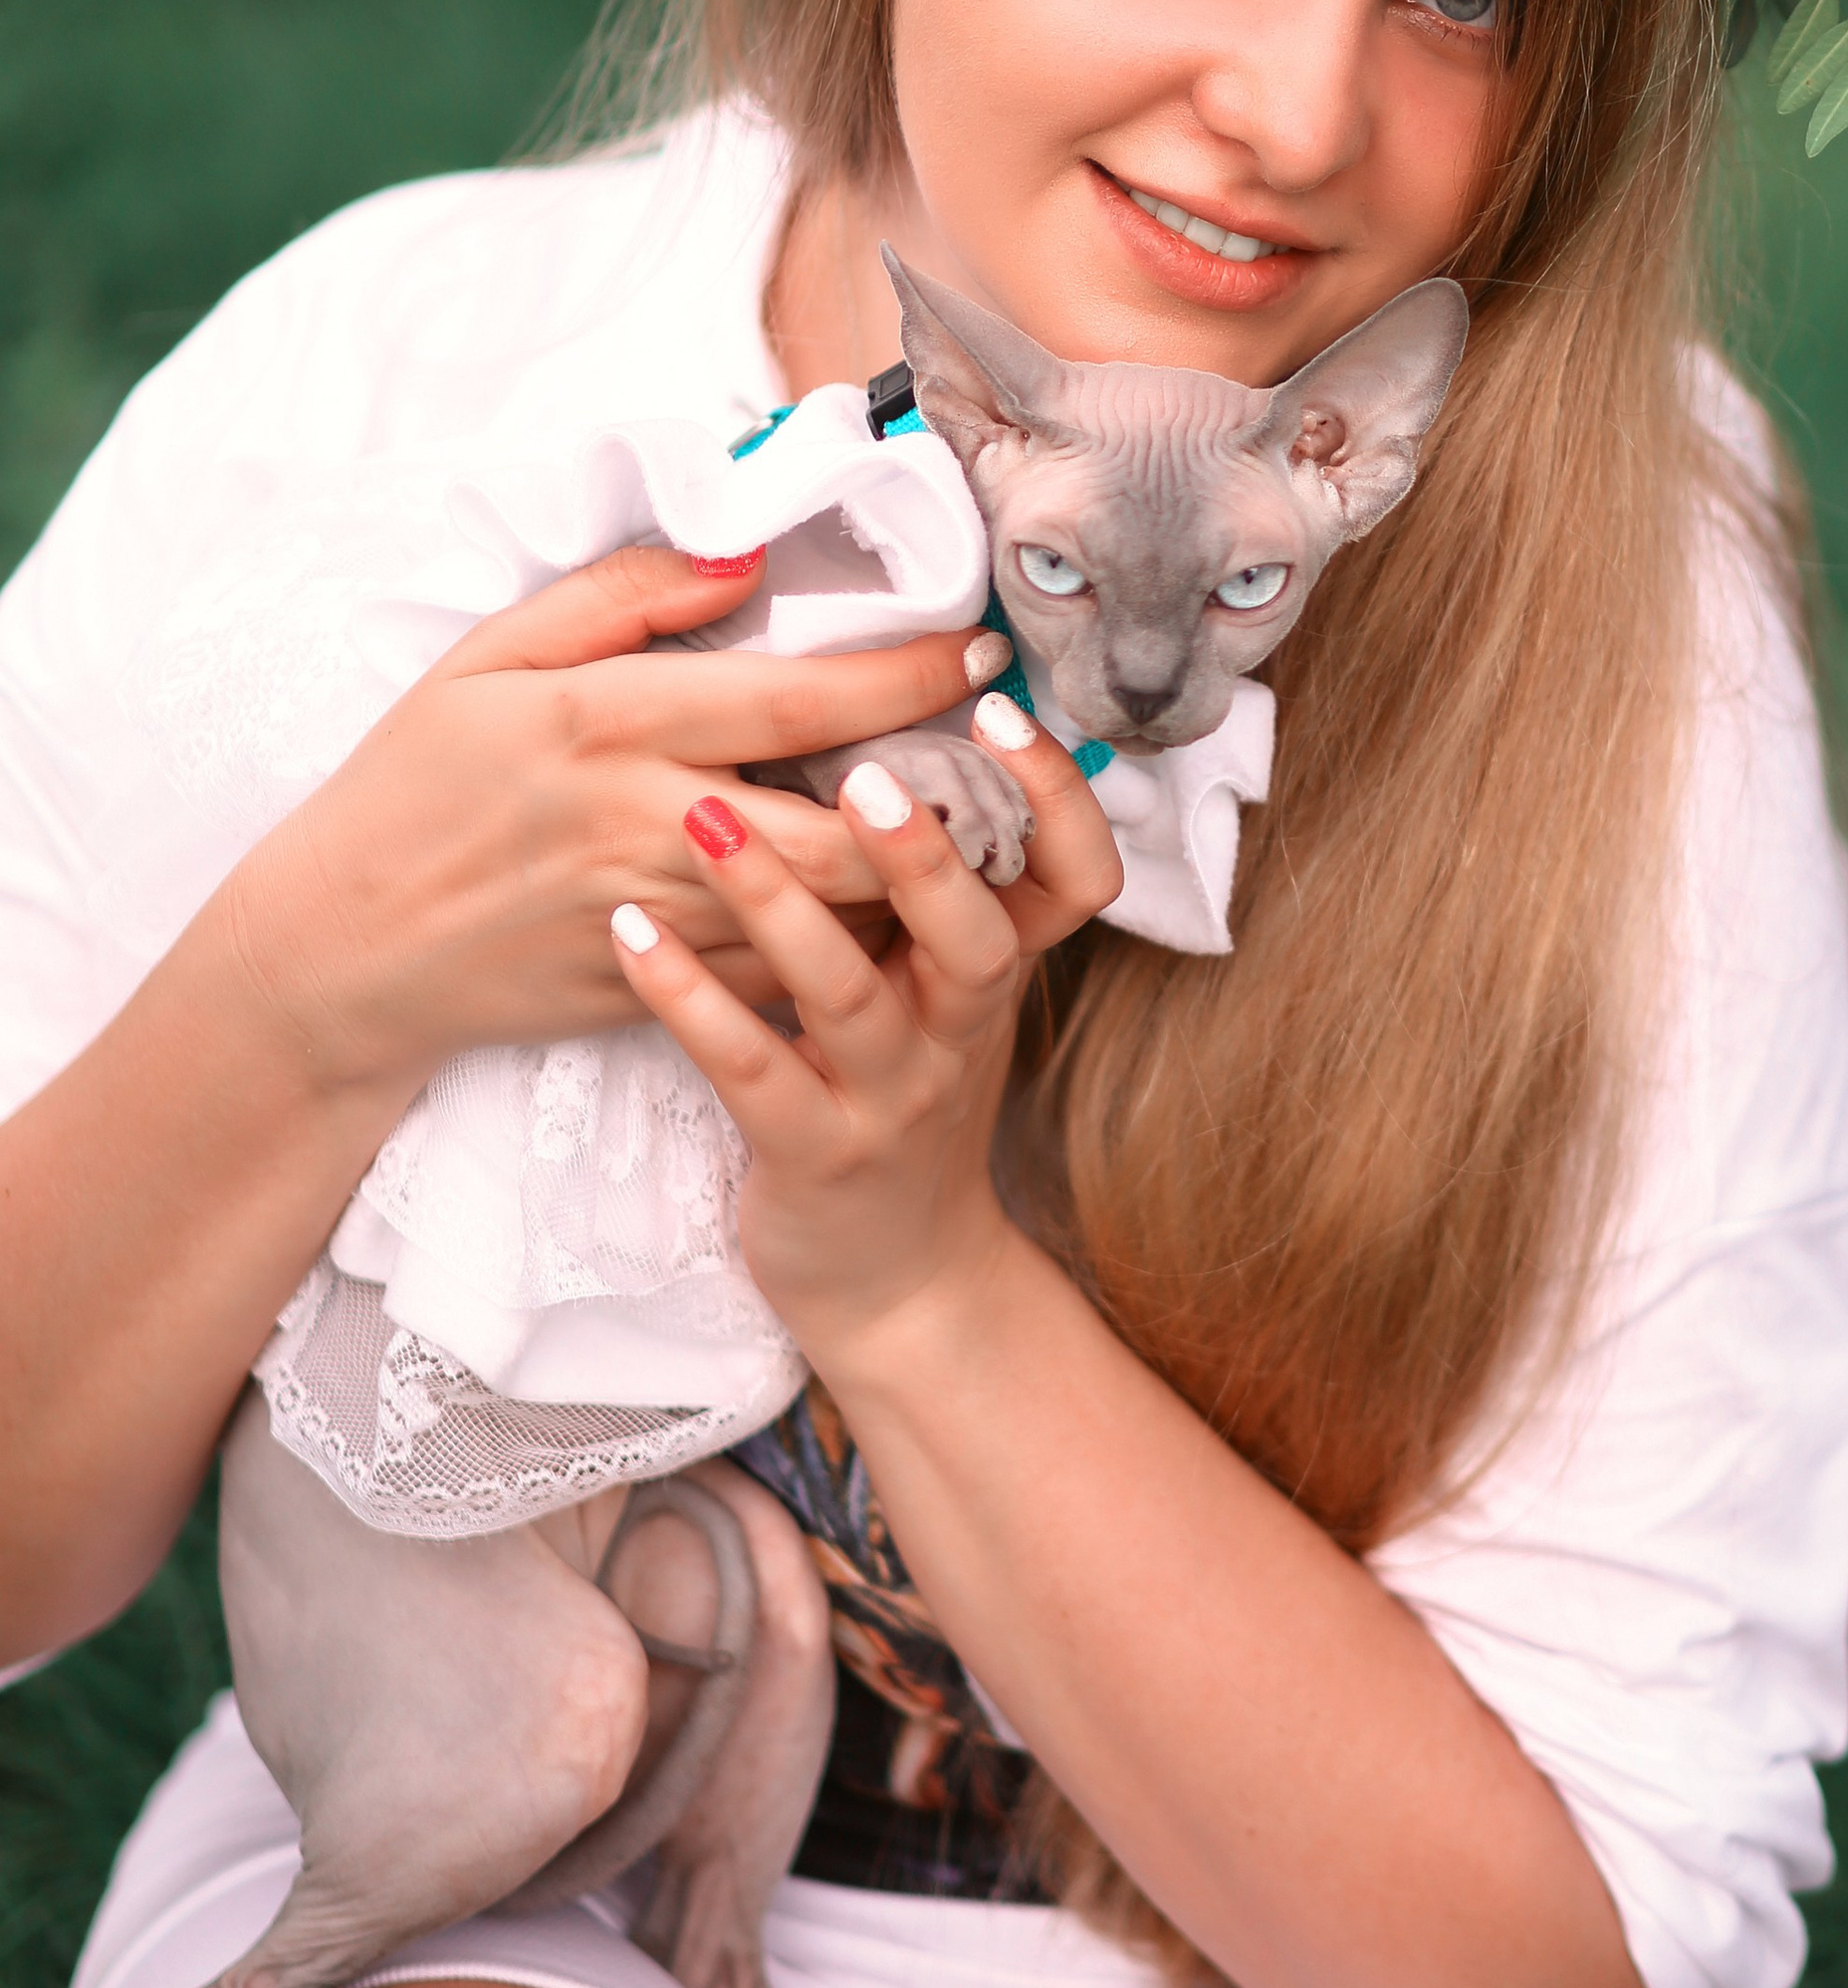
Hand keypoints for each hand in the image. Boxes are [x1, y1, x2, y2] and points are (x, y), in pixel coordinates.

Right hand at [220, 545, 1008, 1100]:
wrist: (344, 951)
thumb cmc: (416, 781)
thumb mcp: (491, 656)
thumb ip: (622, 593)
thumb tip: (743, 550)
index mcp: (611, 725)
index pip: (796, 701)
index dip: (907, 677)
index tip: (981, 651)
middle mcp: (648, 826)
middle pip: (844, 829)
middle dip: (947, 797)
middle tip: (1009, 754)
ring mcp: (660, 921)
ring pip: (831, 913)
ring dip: (917, 875)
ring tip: (988, 821)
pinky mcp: (659, 991)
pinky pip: (785, 969)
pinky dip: (852, 938)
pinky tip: (900, 902)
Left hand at [605, 698, 1122, 1354]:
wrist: (896, 1279)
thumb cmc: (904, 1092)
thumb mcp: (950, 990)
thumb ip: (940, 883)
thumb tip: (902, 723)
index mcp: (996, 971)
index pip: (1077, 879)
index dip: (1057, 799)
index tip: (999, 709)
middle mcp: (960, 1030)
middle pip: (976, 936)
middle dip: (925, 855)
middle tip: (864, 773)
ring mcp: (891, 1097)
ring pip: (847, 994)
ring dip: (780, 904)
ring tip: (708, 822)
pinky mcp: (812, 1153)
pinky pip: (750, 1068)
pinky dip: (689, 998)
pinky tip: (630, 935)